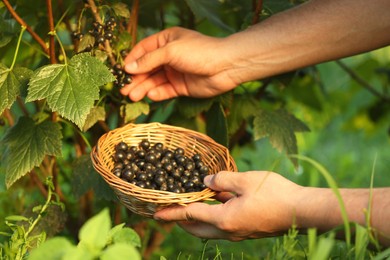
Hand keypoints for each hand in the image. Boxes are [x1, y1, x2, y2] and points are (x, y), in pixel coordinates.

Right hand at [120, 27, 238, 101]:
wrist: (225, 66)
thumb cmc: (199, 52)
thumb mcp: (170, 51)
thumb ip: (149, 60)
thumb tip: (128, 67)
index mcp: (166, 41)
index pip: (143, 50)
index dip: (131, 61)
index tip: (121, 72)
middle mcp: (169, 56)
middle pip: (147, 68)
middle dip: (135, 79)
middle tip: (123, 90)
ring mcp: (175, 72)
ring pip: (154, 81)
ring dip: (143, 88)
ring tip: (132, 96)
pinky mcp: (181, 86)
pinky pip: (165, 91)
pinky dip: (157, 93)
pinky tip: (150, 96)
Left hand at [153, 171, 302, 240]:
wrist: (303, 212)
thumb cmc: (276, 194)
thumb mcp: (246, 180)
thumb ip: (223, 180)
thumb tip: (206, 182)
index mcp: (225, 219)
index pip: (190, 215)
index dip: (172, 212)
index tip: (156, 214)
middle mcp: (229, 231)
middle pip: (197, 228)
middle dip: (181, 221)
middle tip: (170, 210)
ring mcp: (239, 233)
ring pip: (209, 229)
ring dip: (196, 219)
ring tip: (189, 206)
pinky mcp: (248, 230)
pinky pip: (223, 226)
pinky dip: (212, 217)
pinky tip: (216, 202)